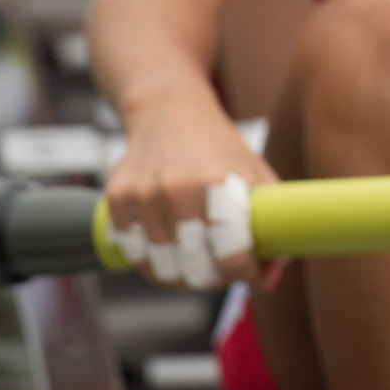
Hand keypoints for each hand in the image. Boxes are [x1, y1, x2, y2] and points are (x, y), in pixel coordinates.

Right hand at [101, 82, 278, 289]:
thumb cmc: (219, 147)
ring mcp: (143, 194)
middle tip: (221, 274)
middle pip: (194, 268)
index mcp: (217, 183)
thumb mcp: (255, 173)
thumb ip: (270, 222)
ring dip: (180, 277)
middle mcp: (177, 189)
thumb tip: (273, 278)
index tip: (252, 275)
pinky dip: (149, 262)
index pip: (231, 254)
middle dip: (212, 280)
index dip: (246, 274)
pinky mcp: (116, 197)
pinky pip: (133, 252)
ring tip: (195, 268)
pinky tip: (167, 254)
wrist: (169, 109)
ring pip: (160, 267)